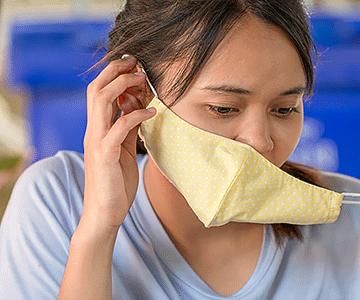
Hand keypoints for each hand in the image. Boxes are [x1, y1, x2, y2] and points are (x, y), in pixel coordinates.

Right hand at [82, 55, 155, 232]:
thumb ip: (126, 129)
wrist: (105, 213)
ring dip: (122, 85)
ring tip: (142, 79)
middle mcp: (93, 131)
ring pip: (100, 101)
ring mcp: (97, 142)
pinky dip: (136, 115)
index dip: (113, 75)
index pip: (98, 92)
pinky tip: (152, 112)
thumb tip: (136, 107)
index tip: (133, 66)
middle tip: (137, 64)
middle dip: (115, 71)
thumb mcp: (123, 149)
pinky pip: (119, 127)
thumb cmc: (116, 182)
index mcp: (97, 129)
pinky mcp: (105, 155)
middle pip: (95, 89)